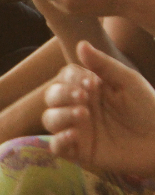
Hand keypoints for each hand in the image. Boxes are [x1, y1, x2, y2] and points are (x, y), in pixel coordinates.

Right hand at [42, 40, 154, 177]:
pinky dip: (58, 140)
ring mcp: (77, 129)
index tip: (90, 83)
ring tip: (83, 115)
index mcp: (88, 89)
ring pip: (49, 119)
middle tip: (84, 98)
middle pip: (52, 96)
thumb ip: (104, 64)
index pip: (64, 78)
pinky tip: (74, 136)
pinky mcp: (80, 151)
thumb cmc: (149, 109)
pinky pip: (56, 146)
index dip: (71, 79)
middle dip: (63, 95)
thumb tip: (80, 43)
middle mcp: (78, 107)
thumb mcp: (129, 82)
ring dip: (60, 115)